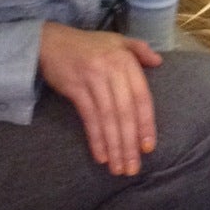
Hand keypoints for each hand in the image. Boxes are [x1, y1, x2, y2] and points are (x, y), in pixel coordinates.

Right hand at [39, 22, 161, 175]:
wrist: (51, 40)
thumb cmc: (89, 44)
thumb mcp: (118, 40)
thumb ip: (140, 50)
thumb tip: (159, 62)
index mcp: (125, 60)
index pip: (141, 96)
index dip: (146, 123)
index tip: (148, 147)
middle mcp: (111, 69)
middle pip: (125, 111)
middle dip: (130, 142)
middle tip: (133, 167)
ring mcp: (92, 79)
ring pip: (107, 118)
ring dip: (114, 146)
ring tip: (119, 168)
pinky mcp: (74, 88)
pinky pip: (88, 117)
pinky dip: (95, 138)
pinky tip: (101, 156)